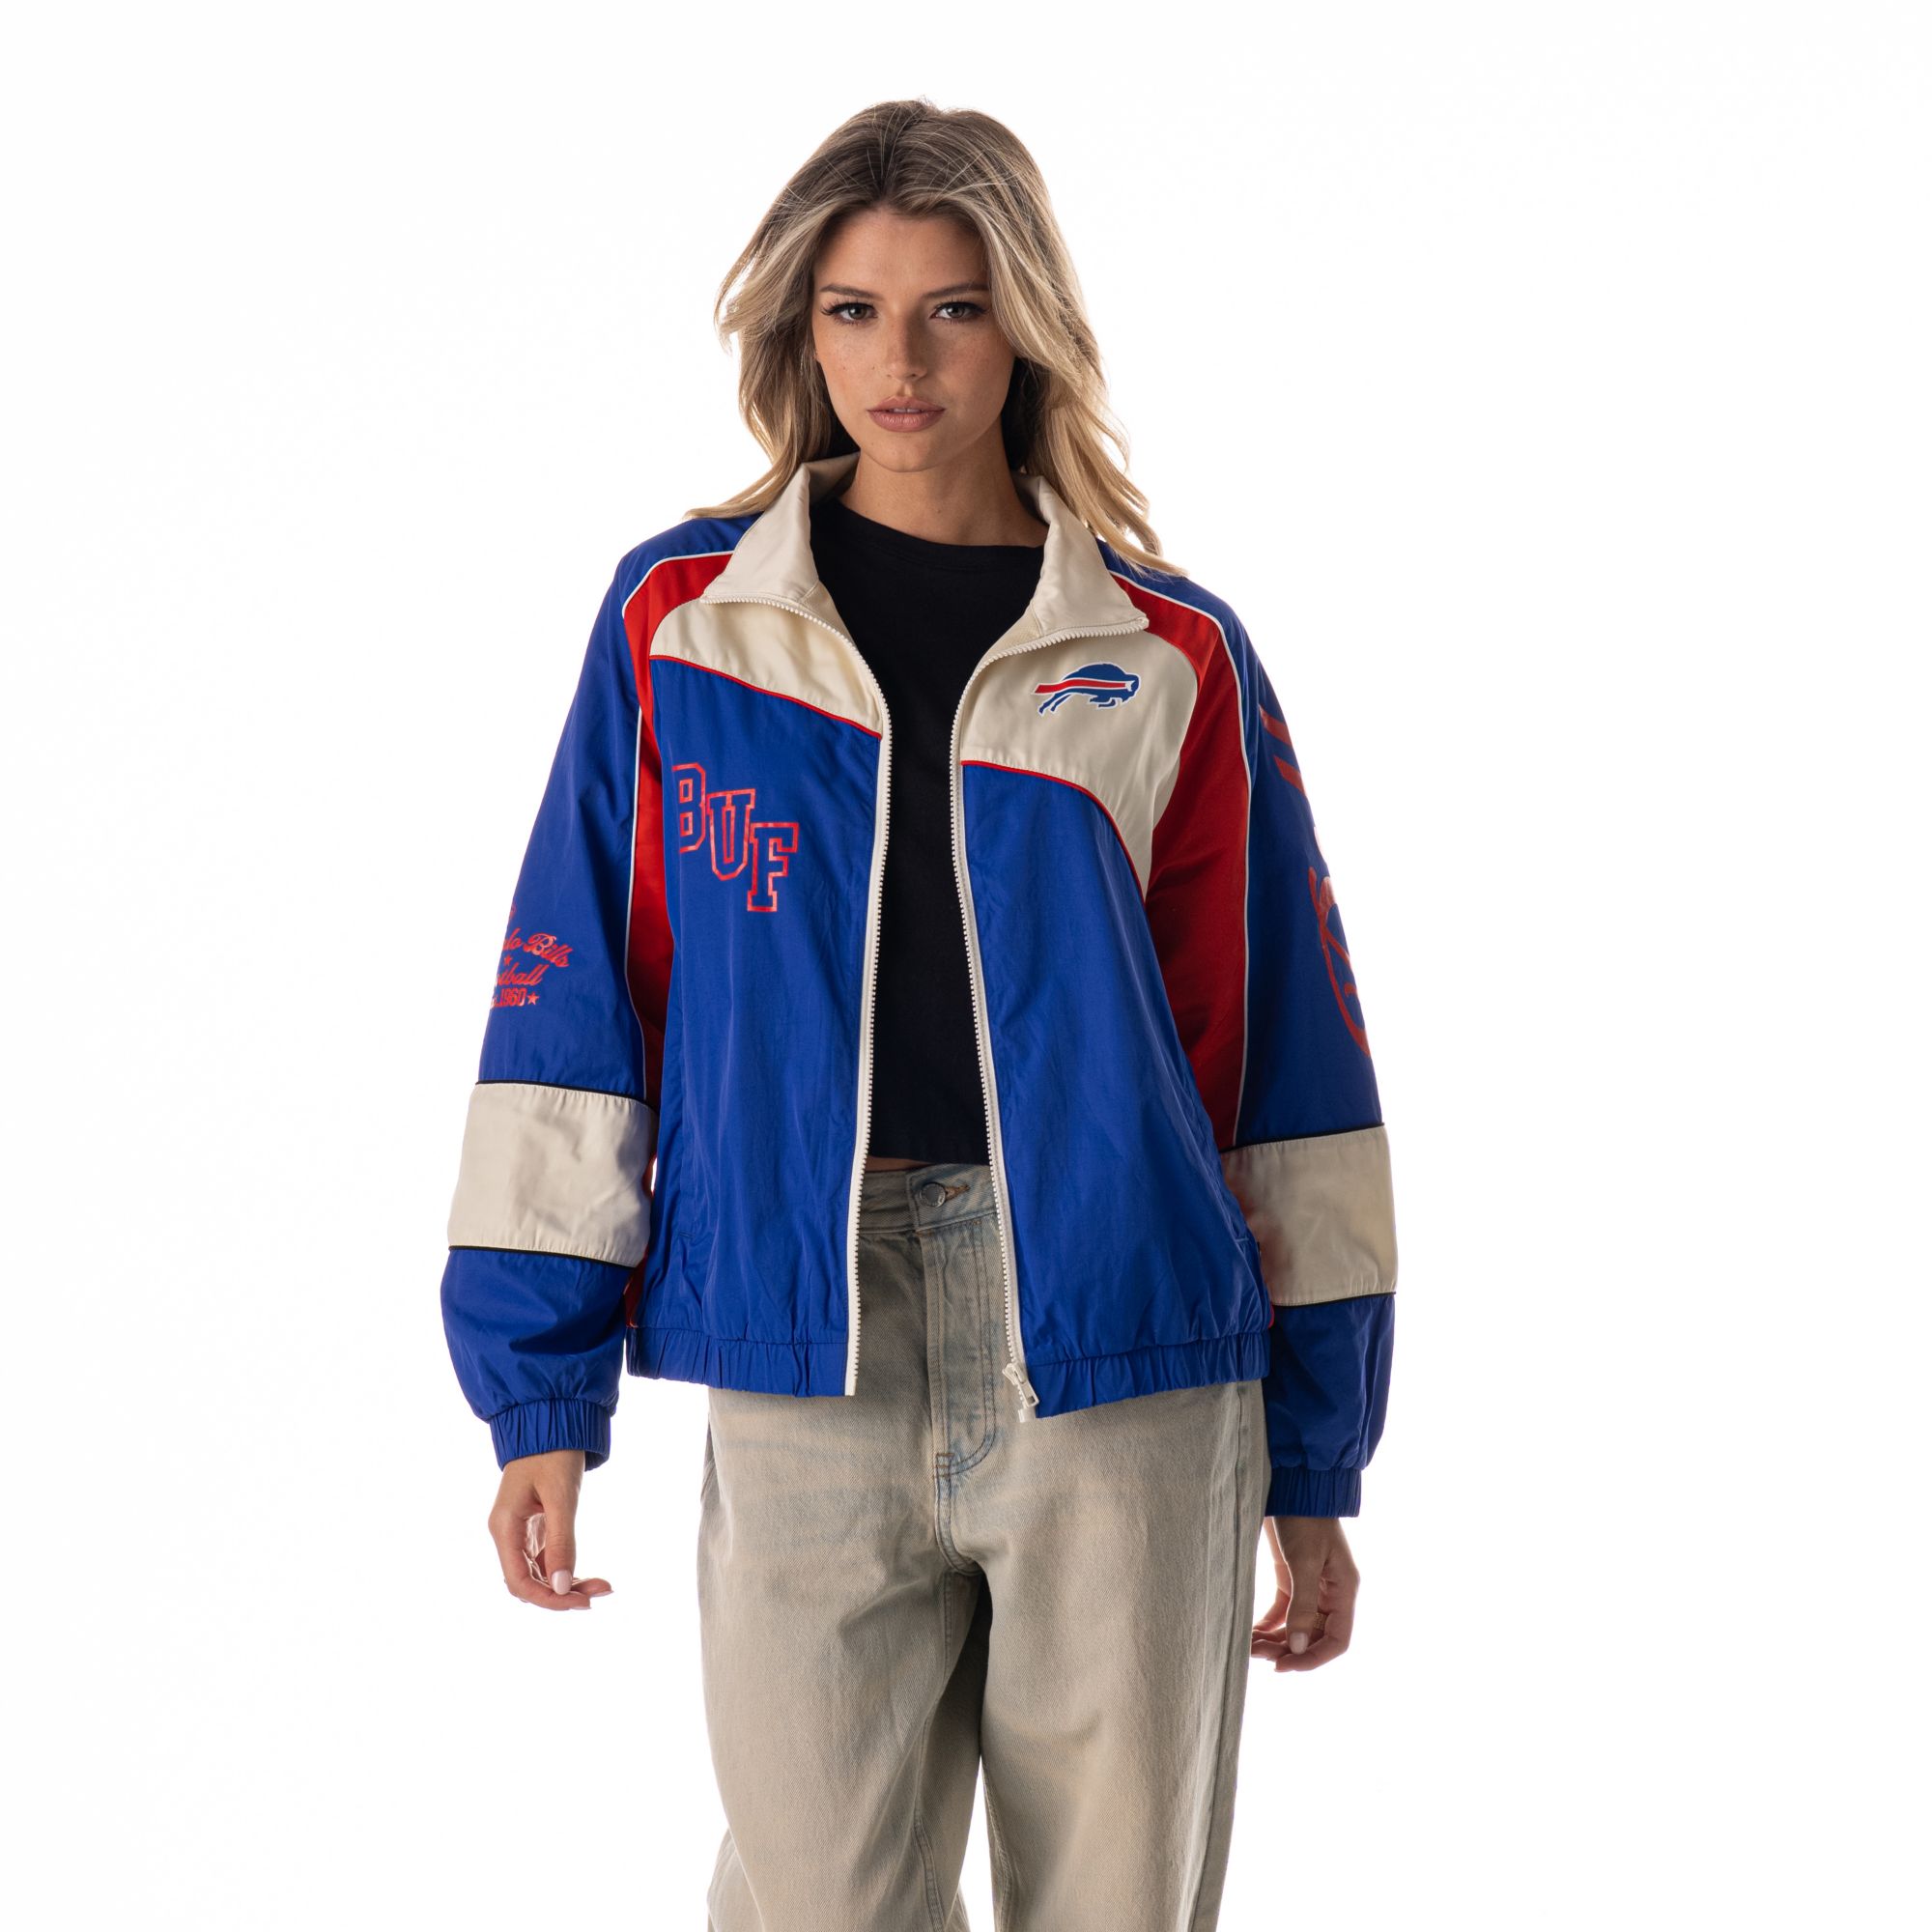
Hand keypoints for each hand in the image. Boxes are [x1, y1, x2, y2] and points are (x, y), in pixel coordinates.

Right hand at [486, 1449, 614, 1610]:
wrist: (552, 1419)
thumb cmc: (553, 1453)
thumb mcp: (561, 1496)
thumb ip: (562, 1542)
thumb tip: (562, 1587)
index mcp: (505, 1527)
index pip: (519, 1582)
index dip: (548, 1599)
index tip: (581, 1602)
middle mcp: (508, 1533)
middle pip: (530, 1581)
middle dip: (563, 1593)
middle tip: (601, 1592)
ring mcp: (521, 1530)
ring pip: (541, 1572)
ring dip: (569, 1583)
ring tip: (604, 1586)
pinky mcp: (535, 1525)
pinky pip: (548, 1558)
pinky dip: (568, 1568)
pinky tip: (590, 1575)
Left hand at [1251, 1515, 1356, 1670]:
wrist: (1293, 1484)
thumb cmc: (1305, 1518)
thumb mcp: (1304, 1562)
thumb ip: (1303, 1606)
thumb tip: (1298, 1646)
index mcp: (1344, 1591)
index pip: (1337, 1641)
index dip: (1313, 1659)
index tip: (1284, 1666)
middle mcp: (1330, 1593)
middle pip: (1314, 1637)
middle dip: (1287, 1649)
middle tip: (1257, 1654)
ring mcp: (1310, 1586)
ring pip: (1296, 1627)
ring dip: (1275, 1639)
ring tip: (1248, 1644)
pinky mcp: (1291, 1578)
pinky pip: (1283, 1611)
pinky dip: (1268, 1624)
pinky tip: (1250, 1632)